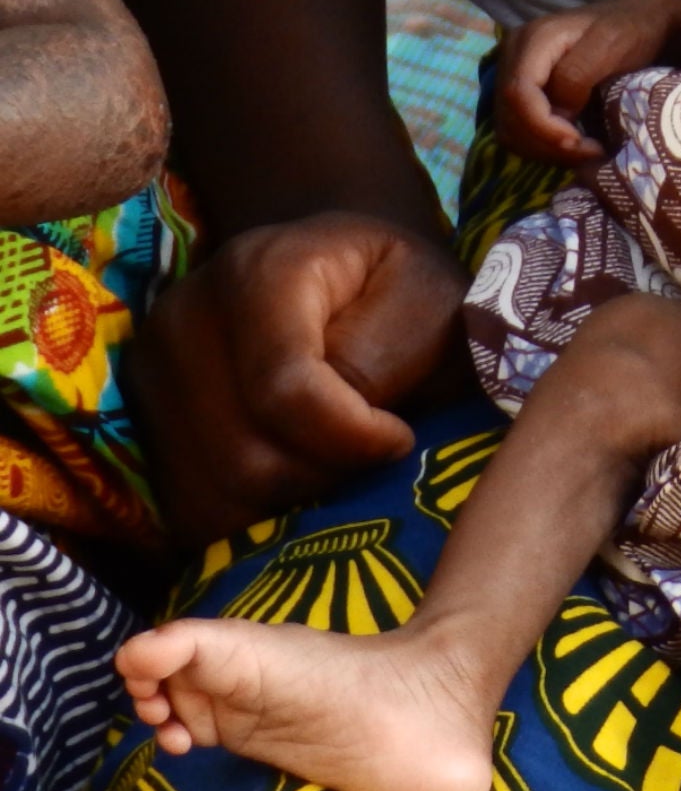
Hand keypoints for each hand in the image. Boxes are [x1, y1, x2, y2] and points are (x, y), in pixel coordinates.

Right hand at [126, 211, 466, 545]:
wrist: (346, 273)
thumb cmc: (401, 288)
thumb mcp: (427, 301)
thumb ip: (383, 357)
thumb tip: (338, 425)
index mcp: (260, 271)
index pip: (284, 390)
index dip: (352, 438)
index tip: (400, 438)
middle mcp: (184, 317)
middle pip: (242, 455)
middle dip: (324, 478)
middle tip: (370, 463)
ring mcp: (151, 372)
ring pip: (211, 495)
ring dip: (288, 504)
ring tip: (337, 469)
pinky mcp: (144, 422)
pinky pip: (188, 509)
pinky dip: (249, 519)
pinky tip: (298, 486)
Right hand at [497, 0, 680, 164]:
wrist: (638, 20)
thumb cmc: (629, 29)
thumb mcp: (609, 46)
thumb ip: (576, 76)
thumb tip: (557, 114)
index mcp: (532, 40)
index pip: (518, 94)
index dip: (543, 126)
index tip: (579, 143)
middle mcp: (514, 57)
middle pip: (509, 116)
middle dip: (547, 143)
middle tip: (590, 153)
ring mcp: (516, 75)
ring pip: (510, 129)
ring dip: (545, 150)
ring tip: (585, 152)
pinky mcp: (526, 92)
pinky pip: (520, 130)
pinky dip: (543, 146)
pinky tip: (574, 146)